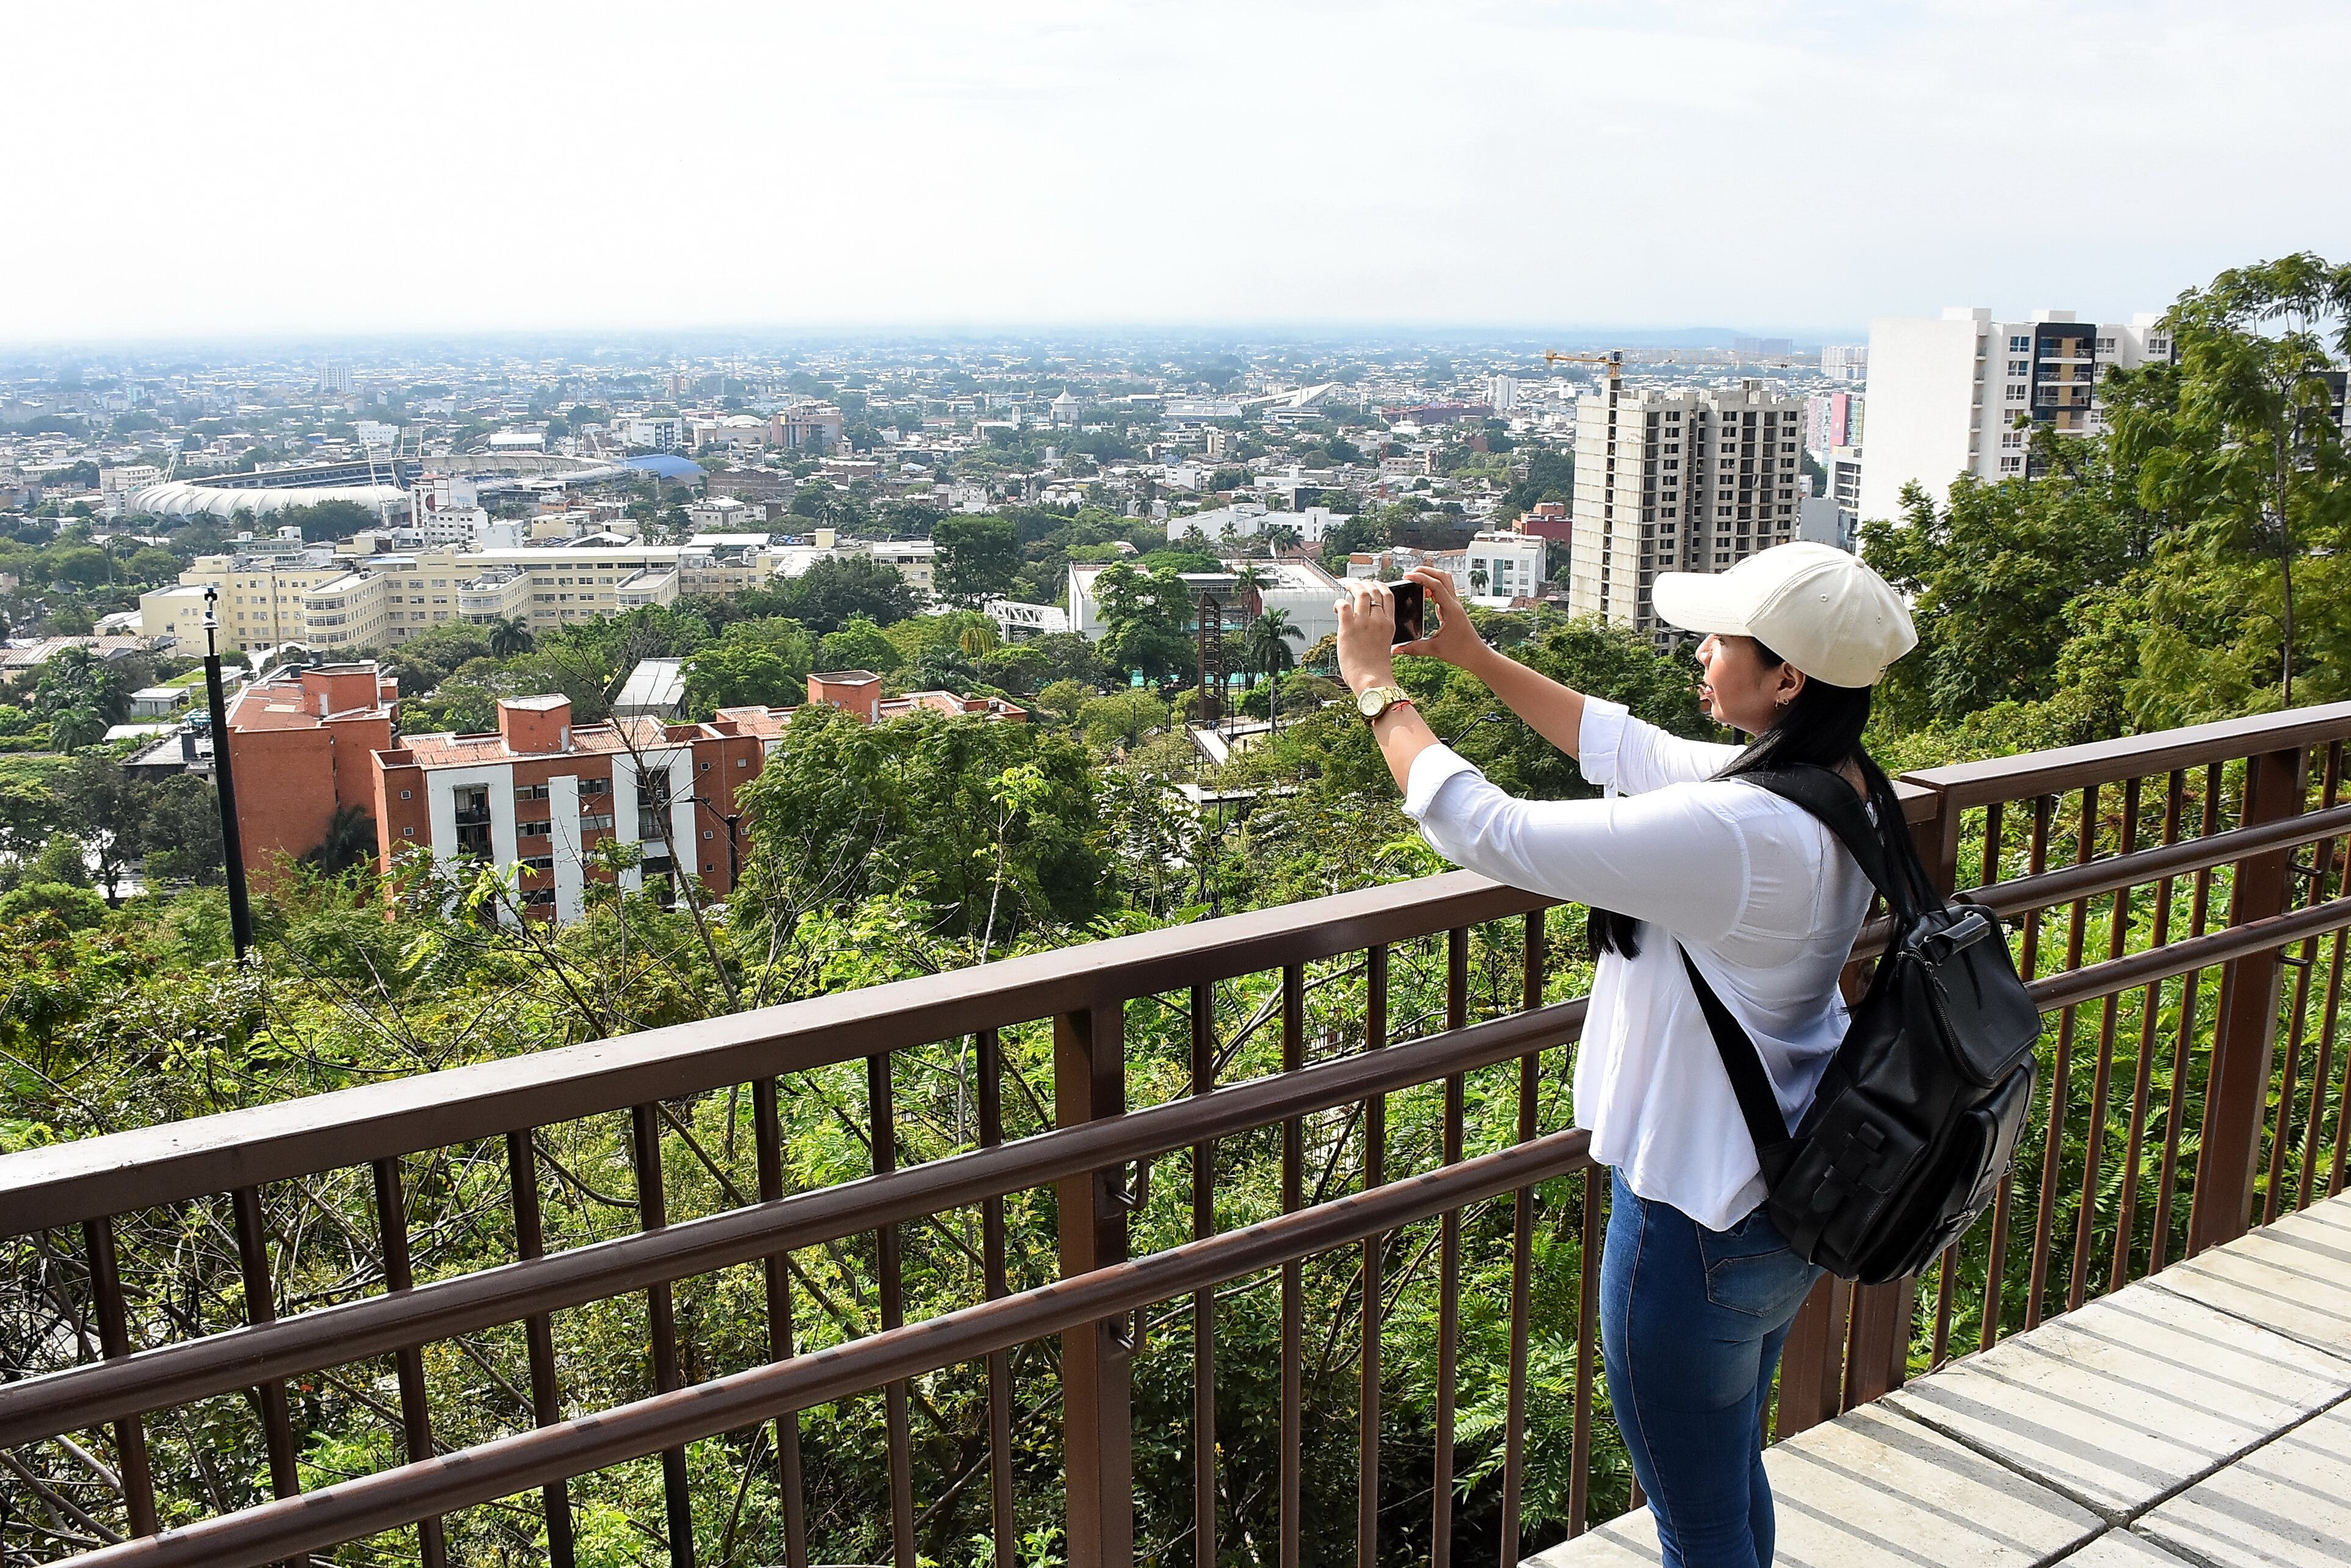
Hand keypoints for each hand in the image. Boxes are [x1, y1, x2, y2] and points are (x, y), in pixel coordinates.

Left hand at [1333, 578, 1399, 693]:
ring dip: (1351, 587)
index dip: (1380, 585)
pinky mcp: (1348, 628)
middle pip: (1373, 590)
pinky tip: (1337, 607)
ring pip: (1359, 593)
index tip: (1373, 583)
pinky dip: (1339, 602)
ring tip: (1345, 588)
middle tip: (1355, 584)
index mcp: (1389, 624)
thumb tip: (1367, 623)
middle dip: (1363, 583)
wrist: (1372, 681)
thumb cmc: (1377, 668)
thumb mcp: (1385, 643)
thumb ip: (1379, 631)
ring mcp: (1363, 623)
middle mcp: (1378, 620)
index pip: (1388, 595)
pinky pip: (1343, 605)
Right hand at [1394, 566, 1483, 667]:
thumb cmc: (1460, 652)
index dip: (1420, 577)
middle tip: (1408, 574)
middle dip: (1425, 571)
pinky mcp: (1453, 608)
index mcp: (1451, 610)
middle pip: (1442, 576)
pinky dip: (1432, 587)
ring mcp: (1455, 604)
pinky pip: (1443, 590)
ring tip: (1414, 581)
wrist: (1476, 655)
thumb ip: (1413, 648)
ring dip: (1430, 576)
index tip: (1406, 576)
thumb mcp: (1434, 650)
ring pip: (1444, 580)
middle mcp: (1454, 603)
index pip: (1436, 585)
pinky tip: (1423, 594)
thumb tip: (1395, 650)